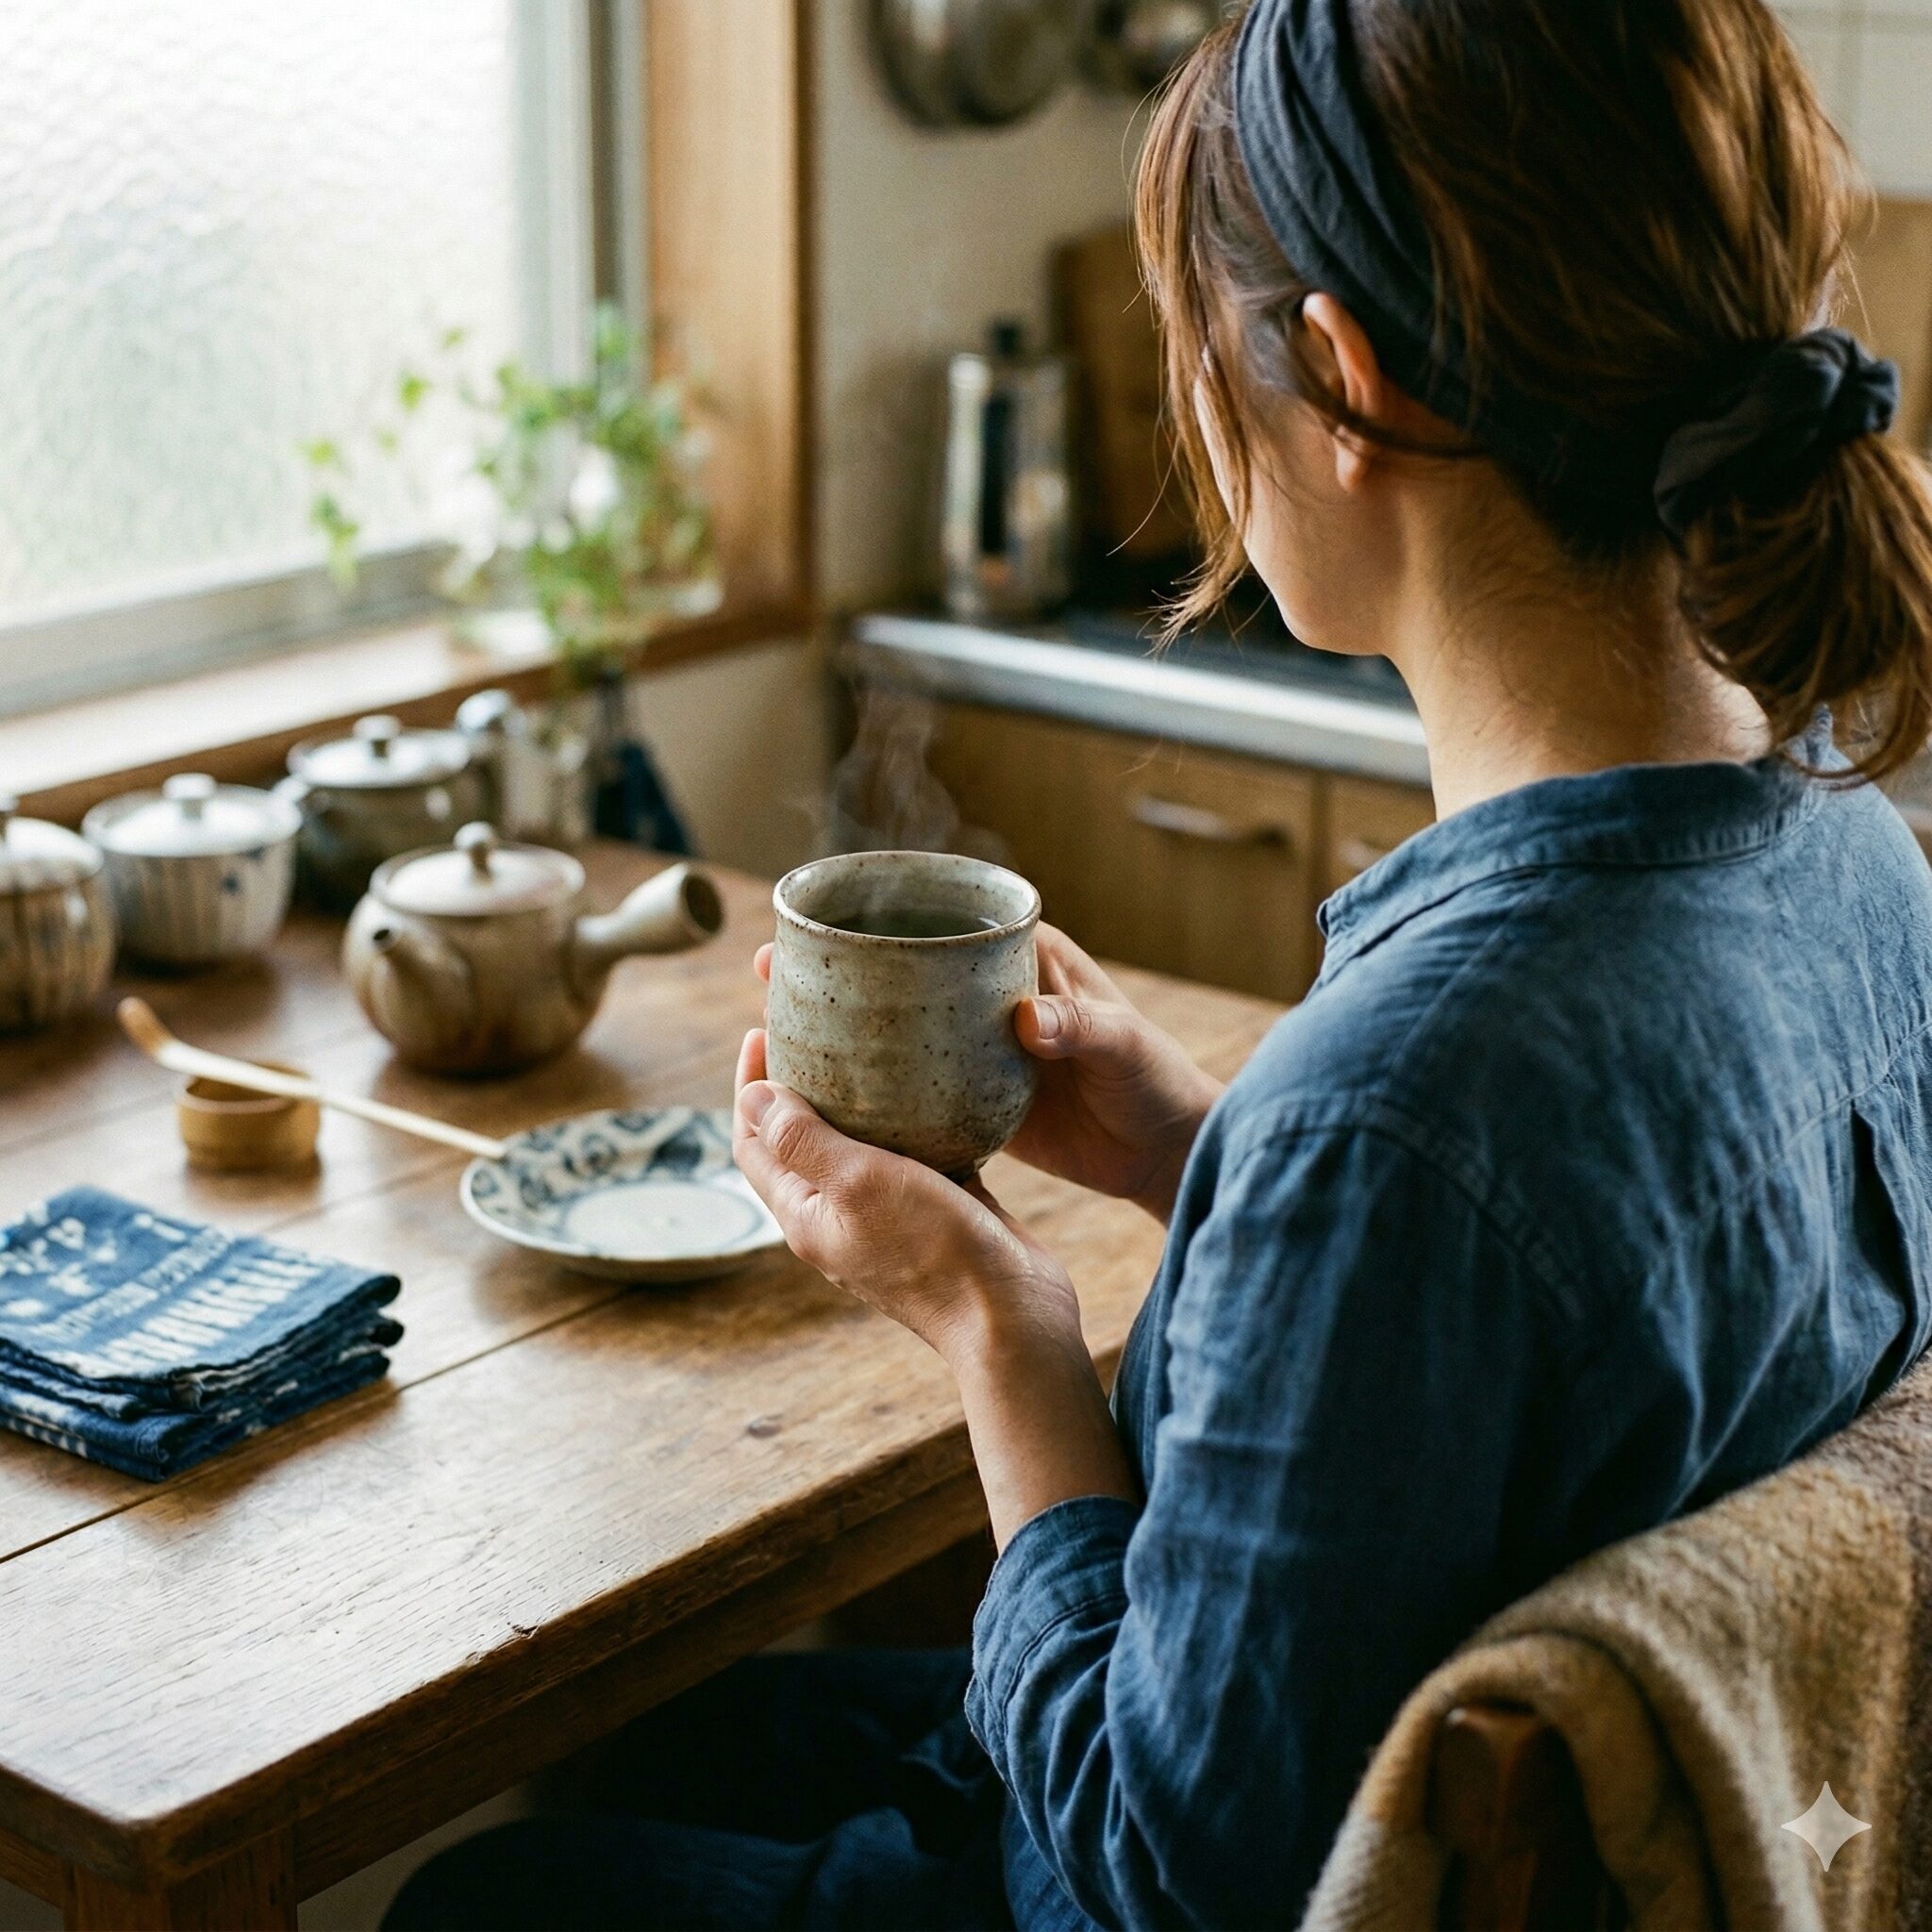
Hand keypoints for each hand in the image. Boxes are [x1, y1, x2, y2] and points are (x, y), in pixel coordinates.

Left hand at [732, 1029, 1082, 1366]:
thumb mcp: (857, 1183)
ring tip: (874, 1048)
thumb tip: (753, 1094)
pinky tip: (936, 1086)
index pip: (753, 1143)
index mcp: (806, 1215)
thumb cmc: (932, 1251)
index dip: (750, 1087)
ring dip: (860, 1100)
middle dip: (800, 1085)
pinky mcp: (938, 1209)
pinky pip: (915, 1155)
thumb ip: (803, 1140)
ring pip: (860, 1146)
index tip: (762, 1030)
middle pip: (800, 1142)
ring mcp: (889, 1215)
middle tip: (816, 1028)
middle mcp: (840, 1217)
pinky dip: (915, 1120)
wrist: (1012, 1318)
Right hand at [750, 927, 1220, 1223]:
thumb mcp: (1122, 1049)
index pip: (941, 918)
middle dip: (837, 966)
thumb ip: (1082, 1026)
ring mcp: (970, 1048)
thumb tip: (1030, 1018)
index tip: (822, 913)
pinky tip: (821, 1097)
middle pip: (898, 970)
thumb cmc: (1155, 1082)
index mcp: (1022, 960)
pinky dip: (869, 1087)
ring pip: (892, 1027)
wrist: (1167, 1150)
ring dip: (840, 1027)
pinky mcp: (968, 1098)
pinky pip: (907, 1086)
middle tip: (771, 970)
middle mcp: (985, 997)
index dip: (880, 911)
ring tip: (774, 1029)